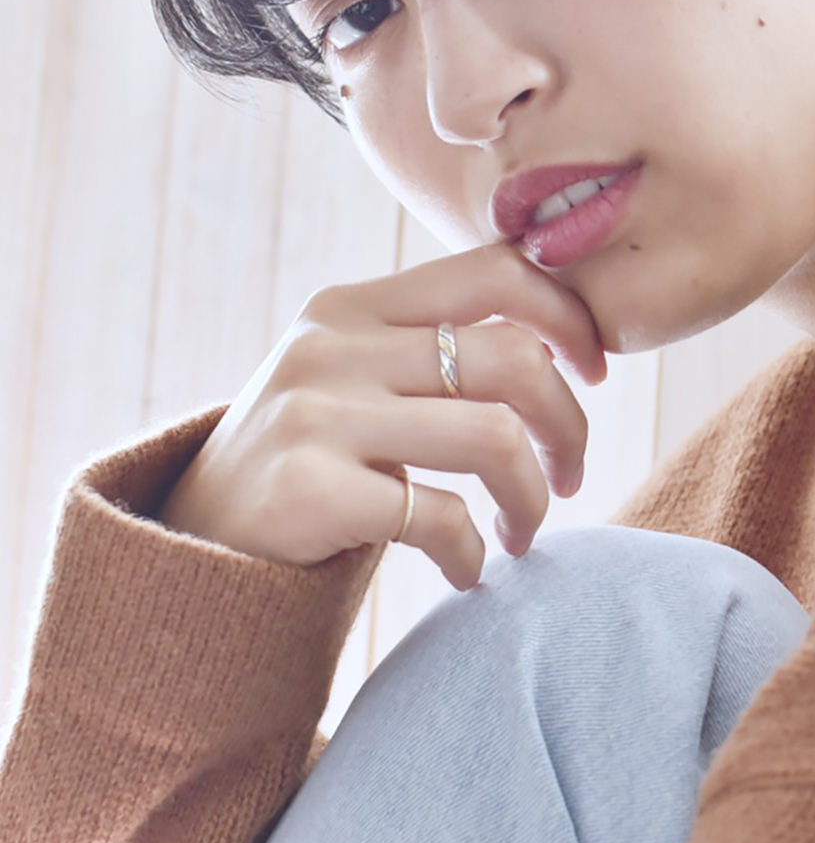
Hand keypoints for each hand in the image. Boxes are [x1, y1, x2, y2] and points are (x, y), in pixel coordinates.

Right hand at [156, 243, 606, 587]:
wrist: (194, 548)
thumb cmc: (305, 464)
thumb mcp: (350, 379)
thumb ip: (428, 349)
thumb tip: (558, 338)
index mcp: (352, 305)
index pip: (495, 270)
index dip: (567, 317)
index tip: (593, 372)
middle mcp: (332, 346)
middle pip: (513, 358)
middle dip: (569, 424)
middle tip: (570, 473)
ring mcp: (317, 415)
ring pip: (494, 438)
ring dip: (533, 497)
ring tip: (522, 532)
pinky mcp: (311, 490)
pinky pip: (442, 518)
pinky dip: (473, 554)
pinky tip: (466, 571)